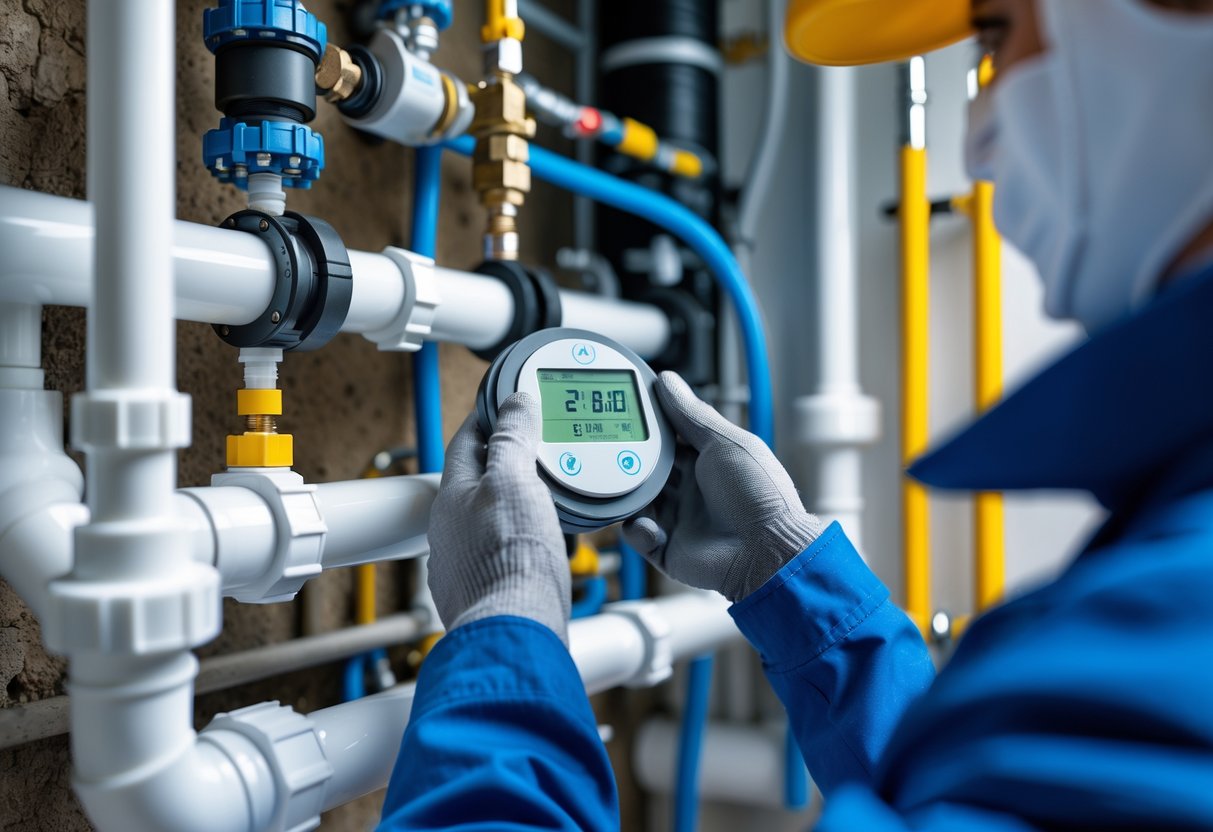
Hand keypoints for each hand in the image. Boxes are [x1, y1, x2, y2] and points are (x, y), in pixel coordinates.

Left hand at [426, 393, 570, 642]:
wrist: (516, 631)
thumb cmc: (511, 561)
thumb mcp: (515, 482)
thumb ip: (512, 441)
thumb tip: (514, 405)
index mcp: (453, 497)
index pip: (466, 442)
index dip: (488, 419)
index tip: (507, 406)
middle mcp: (450, 531)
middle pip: (476, 482)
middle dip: (503, 464)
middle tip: (534, 449)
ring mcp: (464, 564)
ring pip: (487, 520)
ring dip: (511, 504)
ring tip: (543, 497)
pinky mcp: (485, 591)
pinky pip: (500, 552)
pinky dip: (518, 540)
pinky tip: (539, 544)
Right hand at [623, 372, 824, 601]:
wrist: (766, 553)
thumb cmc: (758, 495)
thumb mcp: (725, 443)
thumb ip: (692, 414)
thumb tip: (667, 381)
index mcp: (708, 463)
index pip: (669, 440)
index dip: (648, 429)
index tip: (625, 413)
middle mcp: (693, 491)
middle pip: (649, 472)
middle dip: (630, 464)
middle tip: (610, 452)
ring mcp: (680, 521)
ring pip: (639, 503)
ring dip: (631, 497)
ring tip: (628, 491)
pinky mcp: (669, 550)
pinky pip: (640, 538)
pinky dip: (638, 530)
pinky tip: (651, 527)